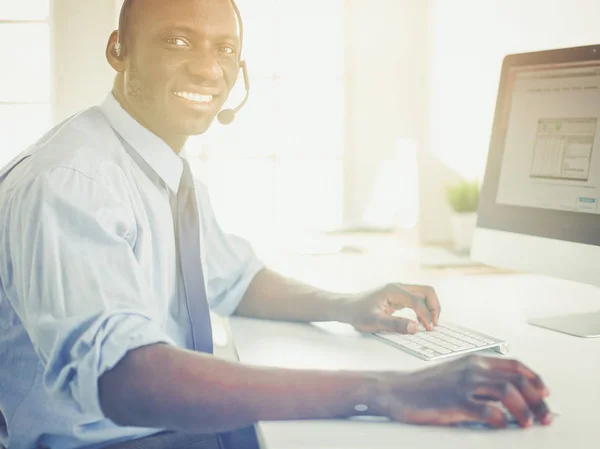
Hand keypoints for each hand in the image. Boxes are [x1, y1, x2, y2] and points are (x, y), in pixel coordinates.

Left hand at [340, 283, 440, 333]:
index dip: (426, 315)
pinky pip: (417, 300)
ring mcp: (399, 291)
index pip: (418, 301)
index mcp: (394, 291)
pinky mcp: (398, 297)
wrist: (347, 308)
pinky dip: (423, 309)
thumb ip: (395, 324)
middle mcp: (399, 287)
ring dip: (430, 308)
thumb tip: (415, 328)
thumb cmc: (358, 313)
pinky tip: (420, 321)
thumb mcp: (375, 321)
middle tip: (433, 324)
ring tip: (428, 325)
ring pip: (423, 294)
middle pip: (426, 291)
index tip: (427, 330)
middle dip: (434, 307)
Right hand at [373, 354, 551, 427]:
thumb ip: (479, 380)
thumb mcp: (455, 374)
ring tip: (528, 424)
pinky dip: (500, 419)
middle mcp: (472, 368)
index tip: (545, 394)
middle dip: (537, 400)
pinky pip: (487, 410)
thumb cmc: (425, 386)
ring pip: (507, 392)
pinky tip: (501, 425)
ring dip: (524, 410)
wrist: (396, 390)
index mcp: (474, 361)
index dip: (535, 379)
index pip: (514, 366)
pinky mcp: (455, 401)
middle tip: (545, 416)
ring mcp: (463, 384)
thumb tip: (508, 396)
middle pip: (517, 380)